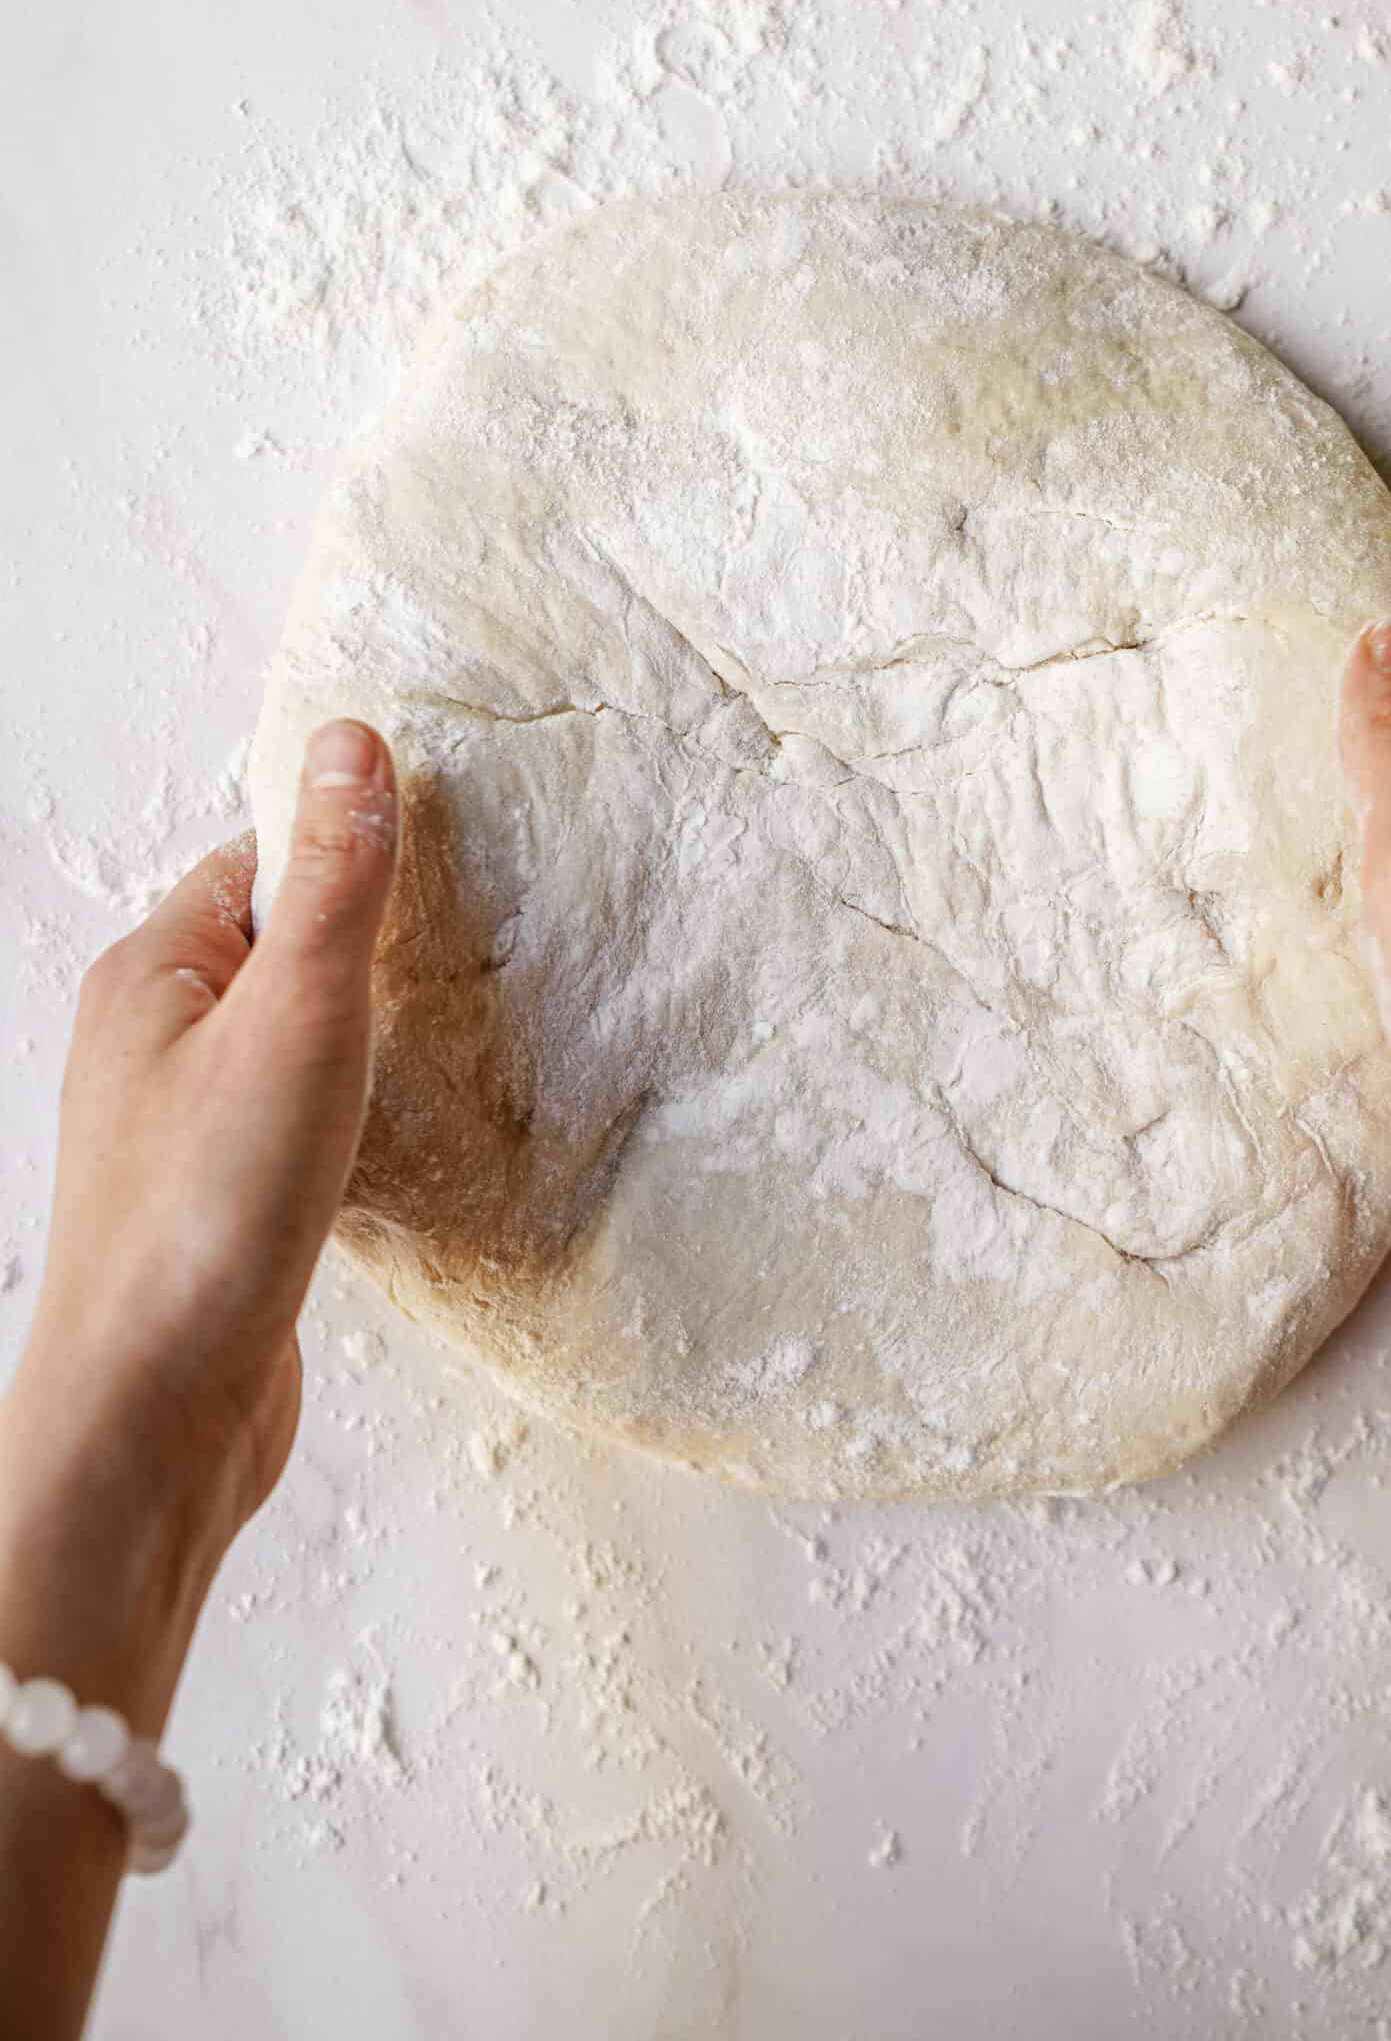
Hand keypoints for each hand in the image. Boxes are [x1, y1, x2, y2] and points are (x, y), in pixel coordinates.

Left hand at [3, 719, 397, 1593]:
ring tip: (447, 1043)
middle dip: (370, 945)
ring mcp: (182, 1128)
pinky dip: (356, 1116)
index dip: (348, 848)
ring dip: (367, 1039)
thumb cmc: (208, 1215)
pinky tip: (404, 1143)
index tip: (448, 853)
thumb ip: (333, 881)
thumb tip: (351, 743)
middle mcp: (151, 1042)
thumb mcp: (296, 1017)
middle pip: (278, 947)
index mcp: (150, 974)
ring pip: (292, 1040)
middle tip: (470, 951)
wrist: (157, 1418)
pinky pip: (298, 1121)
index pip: (258, 859)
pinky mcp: (220, 1204)